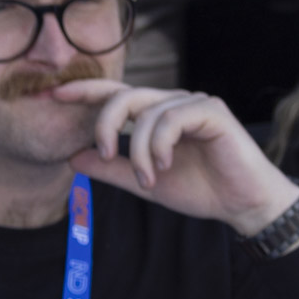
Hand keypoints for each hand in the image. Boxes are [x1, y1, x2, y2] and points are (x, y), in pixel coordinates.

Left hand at [58, 80, 298, 235]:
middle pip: (125, 96)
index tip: (54, 96)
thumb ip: (112, 169)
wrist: (245, 206)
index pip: (116, 94)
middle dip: (107, 124)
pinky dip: (160, 143)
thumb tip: (72, 158)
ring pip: (147, 111)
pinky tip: (164, 165)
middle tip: (107, 156)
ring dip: (140, 149)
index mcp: (158, 114)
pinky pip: (172, 117)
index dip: (85, 91)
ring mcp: (194, 104)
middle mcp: (174, 102)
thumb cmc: (204, 191)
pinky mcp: (212, 111)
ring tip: (147, 179)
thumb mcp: (147, 182)